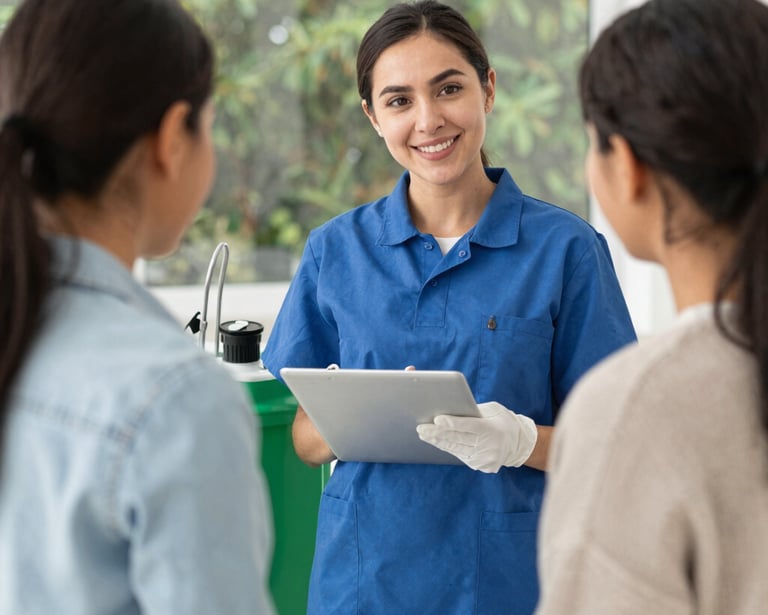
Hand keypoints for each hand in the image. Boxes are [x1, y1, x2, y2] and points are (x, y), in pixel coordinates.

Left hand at [416, 402, 537, 472]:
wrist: (519, 444)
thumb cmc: (503, 421)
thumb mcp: (494, 410)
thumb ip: (475, 411)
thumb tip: (451, 409)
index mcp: (493, 430)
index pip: (470, 426)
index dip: (453, 423)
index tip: (437, 419)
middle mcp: (489, 447)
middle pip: (459, 439)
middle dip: (438, 433)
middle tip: (421, 428)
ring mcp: (485, 459)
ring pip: (456, 449)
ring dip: (438, 441)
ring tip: (424, 434)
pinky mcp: (481, 466)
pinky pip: (460, 455)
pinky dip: (447, 447)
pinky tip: (436, 441)